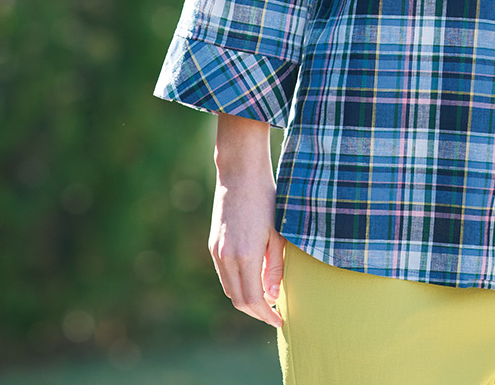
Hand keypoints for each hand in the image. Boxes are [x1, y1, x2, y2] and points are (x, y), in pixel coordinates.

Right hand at [210, 114, 285, 326]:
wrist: (240, 173)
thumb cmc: (267, 199)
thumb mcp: (278, 232)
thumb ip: (275, 267)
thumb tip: (273, 297)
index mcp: (245, 255)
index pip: (253, 300)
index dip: (266, 315)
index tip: (280, 321)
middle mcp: (226, 257)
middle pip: (239, 300)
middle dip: (257, 312)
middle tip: (275, 314)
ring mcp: (217, 251)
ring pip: (229, 289)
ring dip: (246, 300)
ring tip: (266, 301)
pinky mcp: (214, 245)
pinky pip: (224, 275)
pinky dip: (237, 285)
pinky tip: (253, 281)